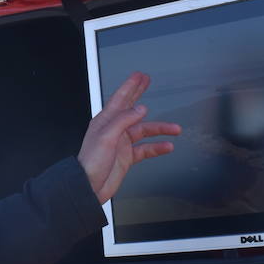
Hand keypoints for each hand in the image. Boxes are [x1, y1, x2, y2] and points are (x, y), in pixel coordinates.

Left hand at [77, 72, 181, 203]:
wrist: (89, 187)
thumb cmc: (91, 162)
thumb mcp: (106, 137)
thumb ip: (123, 121)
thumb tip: (140, 109)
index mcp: (105, 121)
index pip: (120, 99)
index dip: (130, 86)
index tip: (139, 76)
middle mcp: (114, 129)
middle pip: (131, 108)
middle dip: (139, 94)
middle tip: (147, 81)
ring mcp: (121, 143)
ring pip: (144, 131)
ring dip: (159, 129)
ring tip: (175, 128)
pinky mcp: (126, 157)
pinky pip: (145, 149)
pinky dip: (157, 147)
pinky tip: (167, 146)